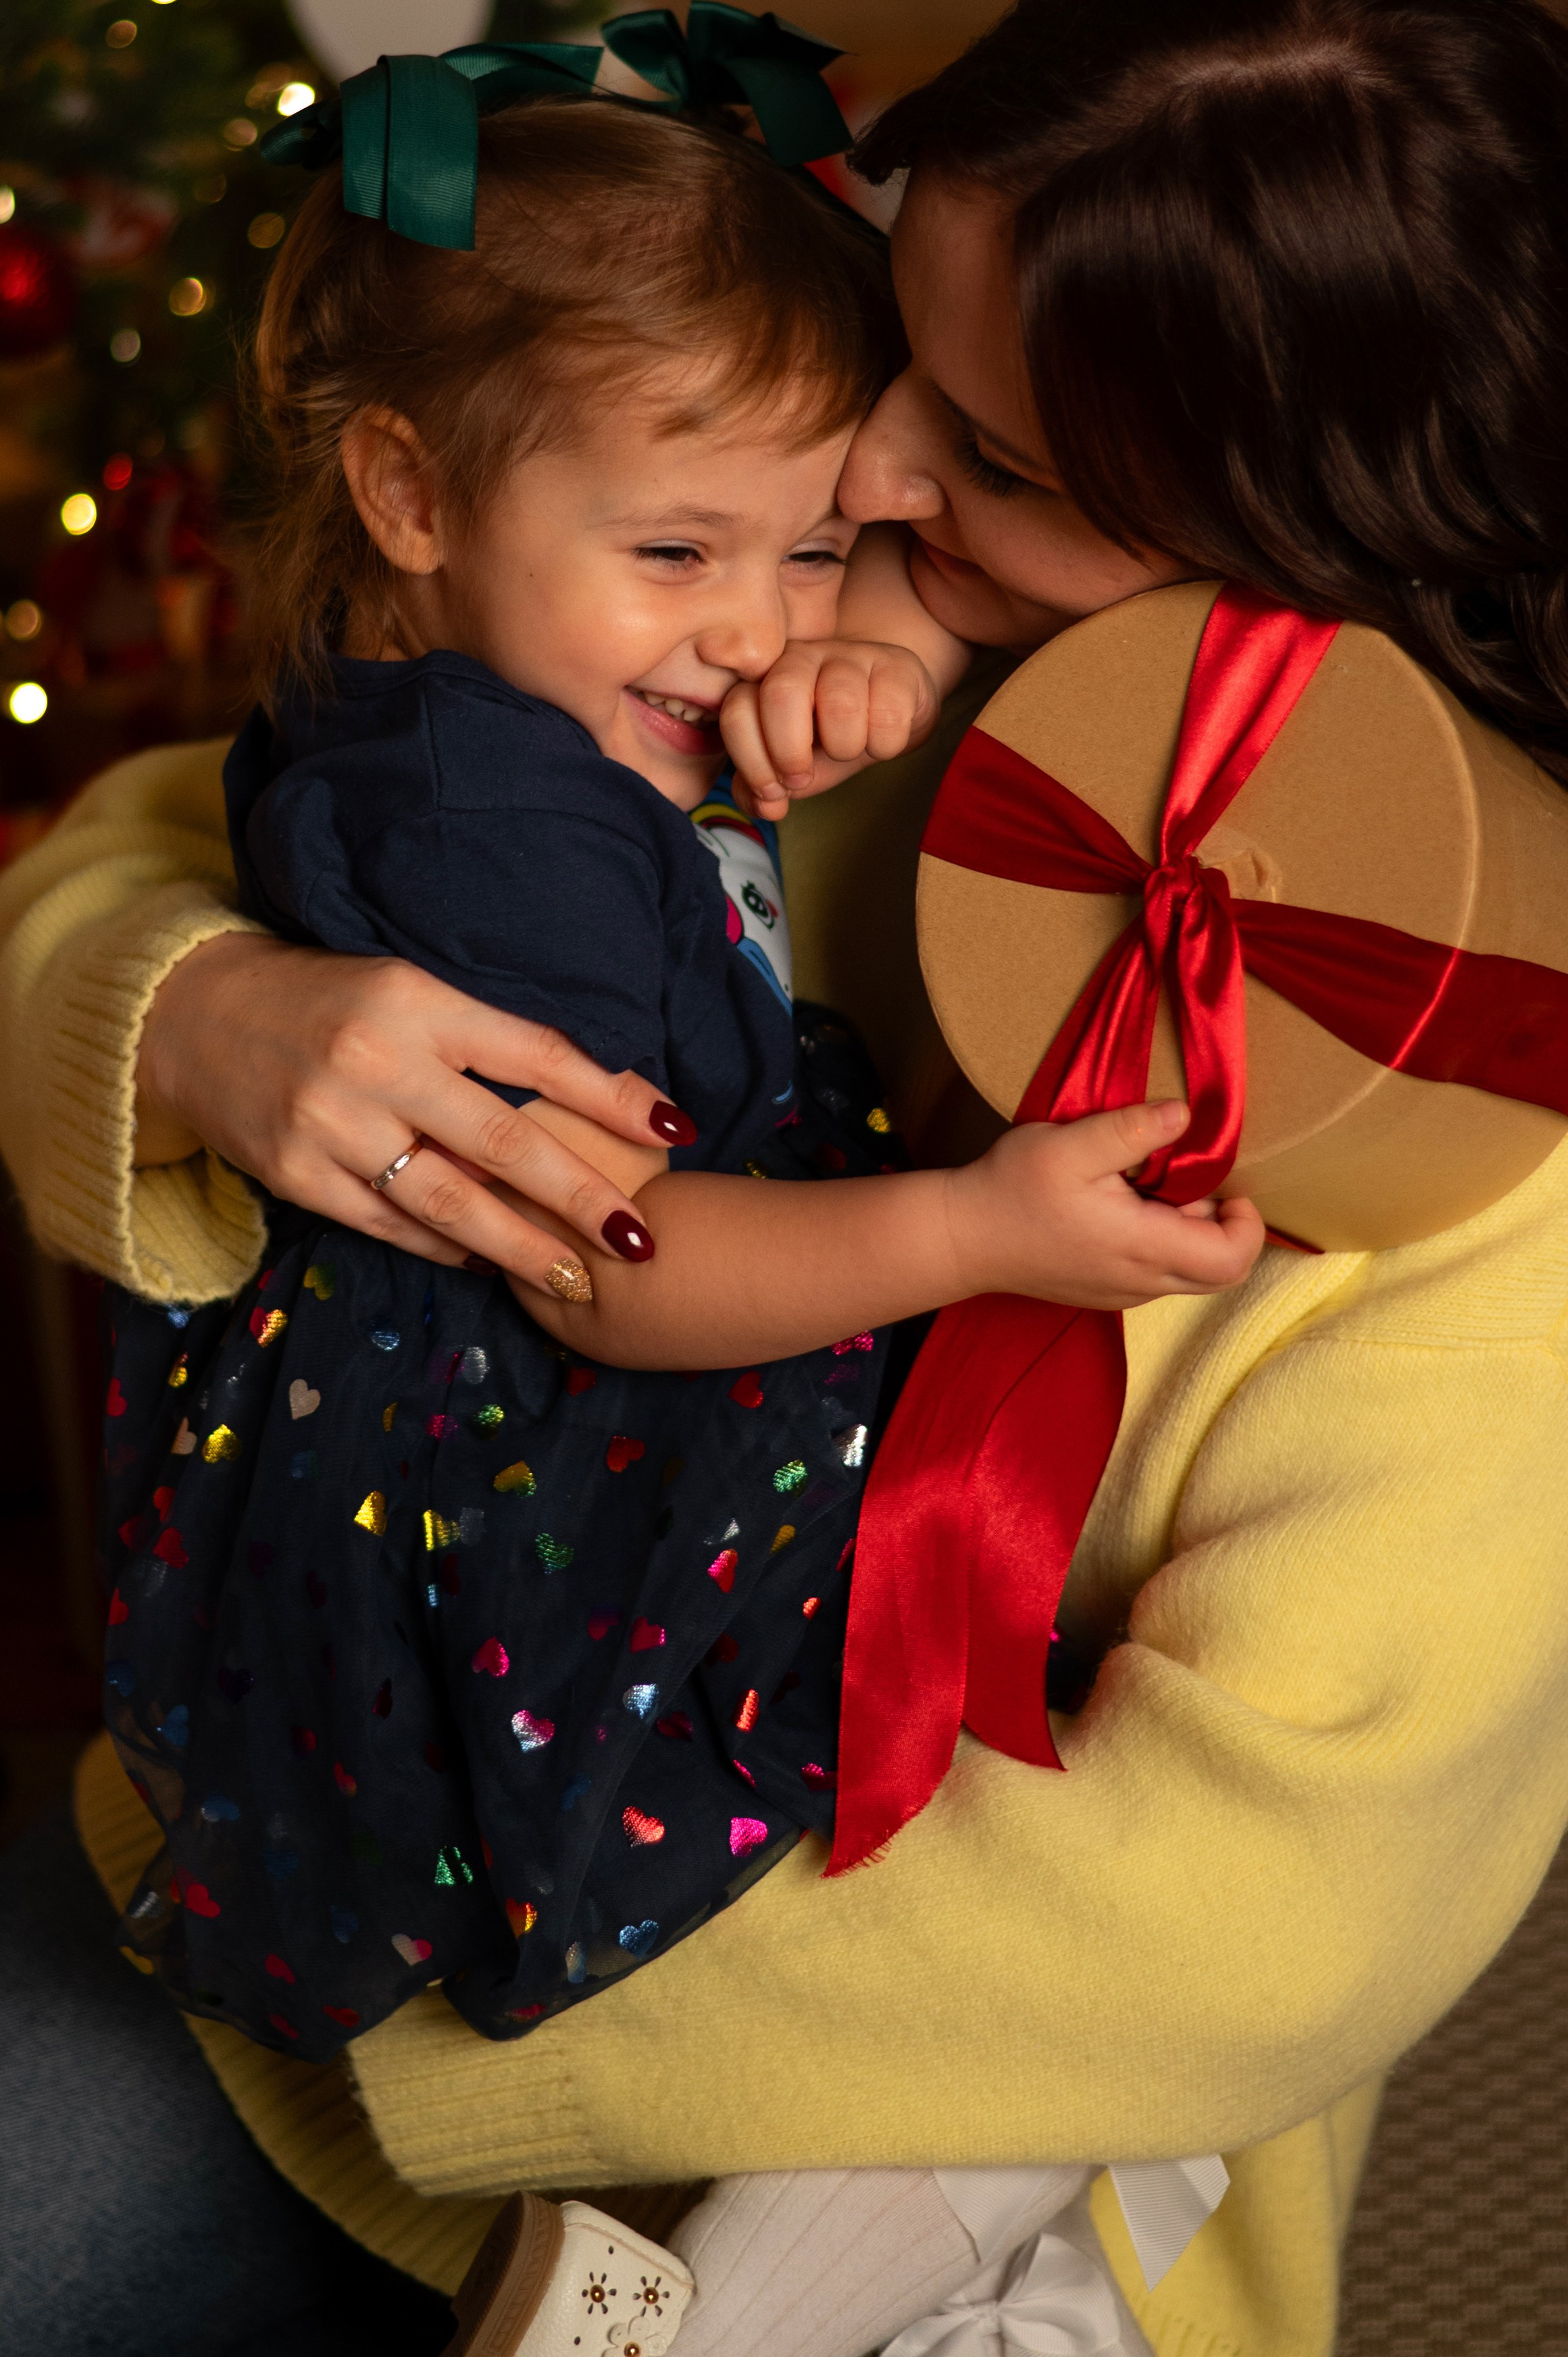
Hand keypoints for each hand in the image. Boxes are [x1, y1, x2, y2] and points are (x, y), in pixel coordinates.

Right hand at [134, 933, 693, 1299]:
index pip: (536, 1053)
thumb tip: (596, 1097)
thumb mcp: (409, 993)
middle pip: (504, 1141)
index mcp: (419, 1002)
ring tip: (578, 1279)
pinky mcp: (296, 1174)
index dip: (611, 1095)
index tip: (674, 1130)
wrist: (192, 1015)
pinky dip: (445, 1245)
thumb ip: (487, 1042)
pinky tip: (487, 1260)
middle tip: (639, 1239)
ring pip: (450, 1200)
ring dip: (523, 1246)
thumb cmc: (327, 1001)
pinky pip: (389, 1223)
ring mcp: (333, 1123)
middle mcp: (379, 1062)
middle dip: (581, 1197)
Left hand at [720, 637, 942, 821]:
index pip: (737, 710)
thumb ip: (764, 789)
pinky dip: (885, 744)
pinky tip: (881, 742)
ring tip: (848, 751)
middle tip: (802, 777)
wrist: (887, 706)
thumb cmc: (830, 734)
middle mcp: (801, 658)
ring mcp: (850, 656)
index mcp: (763, 680)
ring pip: (841, 703)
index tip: (773, 790)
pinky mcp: (897, 665)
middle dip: (789, 752)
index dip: (752, 762)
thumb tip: (766, 807)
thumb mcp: (791, 765)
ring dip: (844, 747)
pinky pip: (889, 712)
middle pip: (782, 692)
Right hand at [945, 1101, 1264, 1309]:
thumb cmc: (1010, 1189)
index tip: (1229, 1185)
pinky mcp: (1107, 1292)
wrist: (963, 1238)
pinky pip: (1160, 1274)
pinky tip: (1125, 1209)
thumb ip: (1130, 1130)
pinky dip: (1164, 1243)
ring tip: (1148, 1189)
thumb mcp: (1068, 1144)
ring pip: (1191, 1274)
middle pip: (1223, 1274)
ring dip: (1191, 1233)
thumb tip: (1184, 1115)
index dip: (1247, 1224)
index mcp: (1140, 1246)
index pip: (1231, 1259)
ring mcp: (1124, 1292)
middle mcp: (1140, 1281)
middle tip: (1194, 1184)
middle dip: (1227, 1229)